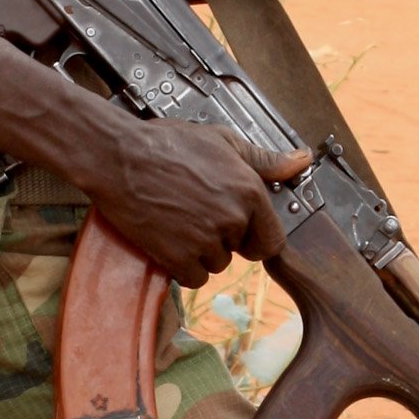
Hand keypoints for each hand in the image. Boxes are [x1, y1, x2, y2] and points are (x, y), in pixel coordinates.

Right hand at [77, 116, 307, 286]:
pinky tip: (169, 238)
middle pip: (241, 251)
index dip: (256, 236)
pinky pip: (193, 278)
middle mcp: (232, 219)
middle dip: (226, 239)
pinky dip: (182, 266)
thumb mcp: (222, 141)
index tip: (241, 230)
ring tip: (179, 220)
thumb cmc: (165, 144)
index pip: (272, 240)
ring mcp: (205, 240)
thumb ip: (264, 159)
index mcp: (249, 191)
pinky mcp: (177, 257)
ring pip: (216, 265)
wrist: (117, 157)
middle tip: (199, 214)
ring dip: (202, 252)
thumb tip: (300, 162)